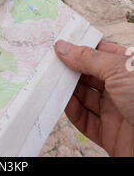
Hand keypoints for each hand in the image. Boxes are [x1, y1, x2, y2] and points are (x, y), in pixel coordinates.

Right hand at [55, 39, 133, 156]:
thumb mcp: (117, 69)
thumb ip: (87, 58)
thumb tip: (63, 47)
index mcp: (127, 67)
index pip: (100, 52)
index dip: (80, 46)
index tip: (59, 42)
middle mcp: (122, 87)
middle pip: (89, 74)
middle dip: (69, 68)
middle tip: (49, 61)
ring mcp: (115, 110)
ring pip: (85, 97)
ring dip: (67, 89)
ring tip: (50, 80)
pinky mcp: (110, 133)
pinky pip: (85, 120)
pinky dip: (72, 111)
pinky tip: (62, 102)